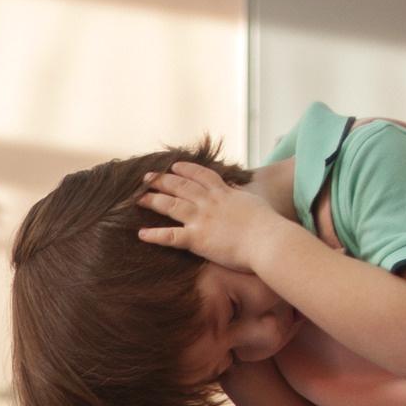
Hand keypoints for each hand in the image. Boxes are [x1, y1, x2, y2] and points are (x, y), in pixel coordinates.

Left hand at [134, 161, 285, 272]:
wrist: (269, 240)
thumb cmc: (267, 224)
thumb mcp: (253, 201)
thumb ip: (239, 193)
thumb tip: (233, 186)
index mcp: (223, 193)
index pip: (201, 176)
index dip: (185, 170)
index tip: (174, 166)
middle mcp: (209, 203)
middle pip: (181, 186)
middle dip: (162, 180)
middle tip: (146, 177)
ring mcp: (201, 220)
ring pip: (171, 205)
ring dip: (152, 200)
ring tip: (137, 198)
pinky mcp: (197, 239)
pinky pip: (171, 236)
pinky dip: (155, 235)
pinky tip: (141, 234)